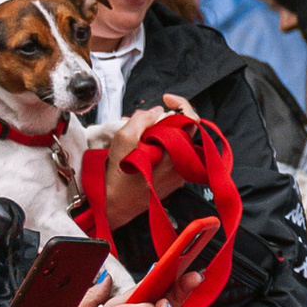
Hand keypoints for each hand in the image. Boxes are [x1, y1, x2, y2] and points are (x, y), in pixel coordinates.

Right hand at [98, 97, 196, 216]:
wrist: (114, 206)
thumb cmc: (118, 176)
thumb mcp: (123, 140)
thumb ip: (142, 120)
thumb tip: (157, 111)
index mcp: (174, 152)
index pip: (192, 120)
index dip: (181, 105)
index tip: (165, 100)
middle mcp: (182, 163)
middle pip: (180, 130)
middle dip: (160, 120)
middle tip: (138, 121)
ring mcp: (179, 174)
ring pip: (174, 142)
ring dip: (156, 134)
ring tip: (133, 134)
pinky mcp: (173, 181)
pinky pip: (170, 156)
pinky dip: (157, 148)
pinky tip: (138, 148)